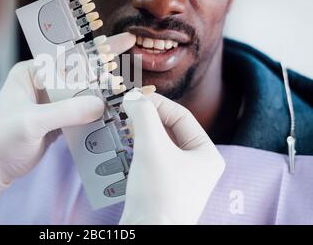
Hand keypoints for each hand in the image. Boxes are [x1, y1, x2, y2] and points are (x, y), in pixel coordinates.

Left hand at [0, 33, 135, 203]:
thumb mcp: (31, 122)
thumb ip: (66, 111)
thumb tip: (100, 105)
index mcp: (32, 73)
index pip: (69, 59)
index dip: (97, 51)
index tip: (124, 43)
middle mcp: (42, 84)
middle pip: (80, 76)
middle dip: (105, 74)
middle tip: (133, 70)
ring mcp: (51, 104)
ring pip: (83, 96)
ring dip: (102, 97)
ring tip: (127, 95)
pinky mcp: (56, 121)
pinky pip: (80, 114)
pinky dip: (95, 116)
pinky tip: (112, 116)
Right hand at [119, 90, 224, 224]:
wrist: (147, 236)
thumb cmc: (158, 196)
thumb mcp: (151, 147)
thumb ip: (143, 115)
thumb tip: (133, 97)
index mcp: (206, 154)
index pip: (181, 116)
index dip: (156, 103)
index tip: (133, 97)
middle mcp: (196, 165)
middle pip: (168, 129)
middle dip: (145, 119)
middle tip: (125, 110)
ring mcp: (179, 177)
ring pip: (157, 143)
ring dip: (138, 133)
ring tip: (121, 126)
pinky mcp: (162, 187)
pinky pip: (149, 159)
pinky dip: (135, 149)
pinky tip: (122, 145)